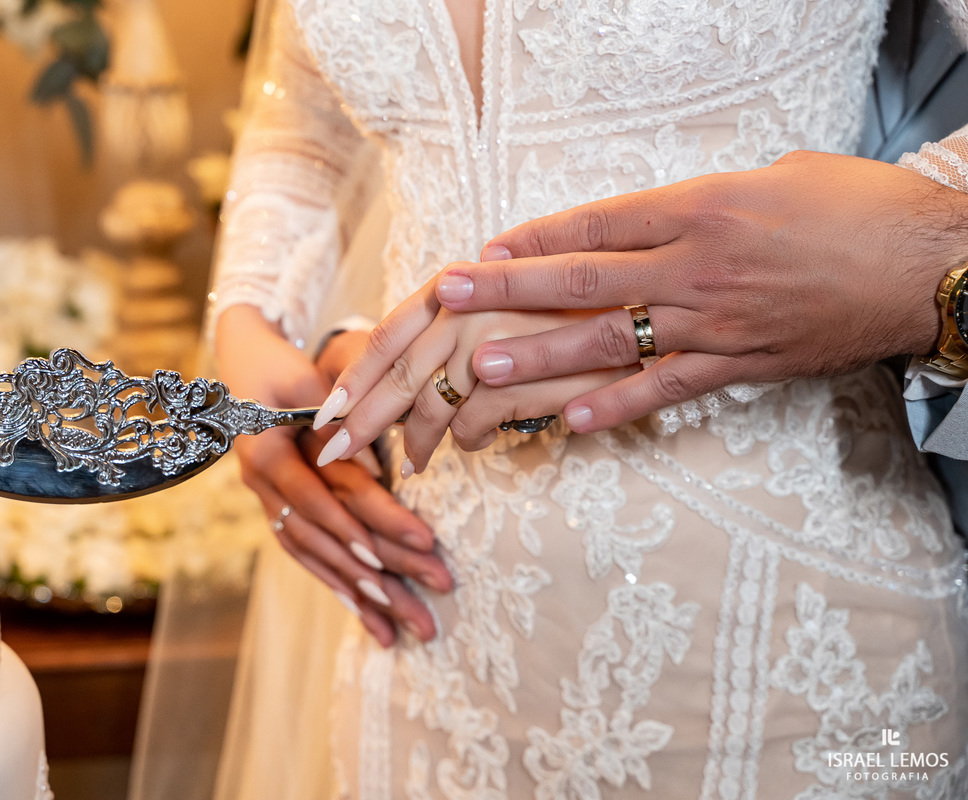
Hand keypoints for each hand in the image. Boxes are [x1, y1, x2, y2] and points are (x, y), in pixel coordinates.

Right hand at [216, 307, 450, 646]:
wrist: (242, 363)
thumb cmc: (280, 365)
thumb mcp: (305, 381)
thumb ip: (337, 424)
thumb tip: (376, 472)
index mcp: (265, 453)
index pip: (319, 498)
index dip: (360, 526)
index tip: (410, 551)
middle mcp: (261, 486)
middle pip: (323, 540)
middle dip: (374, 579)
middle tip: (424, 612)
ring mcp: (266, 502)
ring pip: (315, 557)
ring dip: (359, 596)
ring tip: (404, 629)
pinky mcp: (279, 510)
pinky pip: (307, 555)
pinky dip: (338, 587)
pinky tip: (370, 619)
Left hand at [313, 293, 632, 471]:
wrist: (642, 298)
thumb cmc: (565, 305)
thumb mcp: (503, 302)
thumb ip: (455, 325)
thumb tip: (404, 376)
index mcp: (460, 285)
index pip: (389, 336)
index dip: (354, 379)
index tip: (327, 413)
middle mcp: (472, 308)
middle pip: (400, 380)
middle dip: (363, 423)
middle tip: (334, 454)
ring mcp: (500, 342)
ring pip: (437, 410)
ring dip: (421, 443)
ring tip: (416, 462)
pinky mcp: (530, 377)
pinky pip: (478, 424)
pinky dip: (469, 442)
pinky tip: (472, 447)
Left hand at [434, 151, 967, 432]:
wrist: (932, 265)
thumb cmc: (858, 207)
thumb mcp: (773, 176)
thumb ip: (703, 201)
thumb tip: (658, 217)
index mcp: (699, 207)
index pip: (594, 225)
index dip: (532, 238)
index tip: (483, 248)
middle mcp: (695, 266)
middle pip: (581, 280)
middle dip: (506, 289)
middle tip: (446, 297)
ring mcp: (714, 322)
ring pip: (609, 341)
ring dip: (539, 357)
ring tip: (480, 370)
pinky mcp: (740, 366)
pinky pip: (665, 390)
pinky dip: (615, 407)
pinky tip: (568, 422)